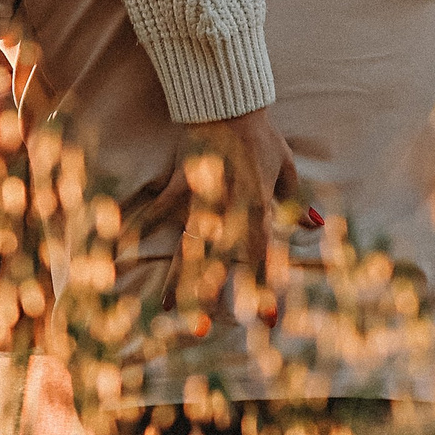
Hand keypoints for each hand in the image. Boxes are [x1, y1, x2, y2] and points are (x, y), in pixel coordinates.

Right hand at [138, 108, 301, 318]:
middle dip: (213, 296)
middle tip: (204, 332)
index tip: (269, 320)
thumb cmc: (261, 138)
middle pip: (221, 262)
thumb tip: (315, 226)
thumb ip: (296, 201)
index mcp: (258, 208)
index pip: (264, 255)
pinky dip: (140, 226)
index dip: (266, 287)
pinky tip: (119, 250)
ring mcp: (202, 199)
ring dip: (177, 280)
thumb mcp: (286, 170)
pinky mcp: (180, 184)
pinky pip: (159, 209)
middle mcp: (230, 209)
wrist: (230, 103)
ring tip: (166, 312)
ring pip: (189, 247)